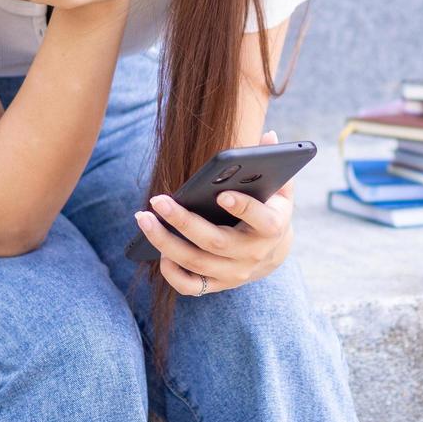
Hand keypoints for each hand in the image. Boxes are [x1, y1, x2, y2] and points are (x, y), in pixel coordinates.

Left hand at [133, 131, 294, 295]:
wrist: (271, 252)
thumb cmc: (269, 209)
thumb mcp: (279, 186)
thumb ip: (272, 162)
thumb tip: (269, 135)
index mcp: (272, 227)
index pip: (261, 220)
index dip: (243, 208)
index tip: (221, 193)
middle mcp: (253, 255)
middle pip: (215, 242)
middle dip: (183, 221)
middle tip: (156, 199)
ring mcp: (234, 274)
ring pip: (195, 262)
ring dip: (165, 242)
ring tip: (143, 218)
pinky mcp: (217, 285)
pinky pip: (189, 285)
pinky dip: (170, 271)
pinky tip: (155, 247)